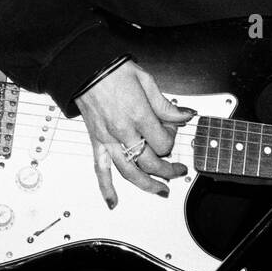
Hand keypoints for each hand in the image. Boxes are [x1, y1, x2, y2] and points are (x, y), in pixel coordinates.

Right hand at [74, 60, 195, 207]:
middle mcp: (123, 131)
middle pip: (151, 162)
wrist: (86, 69)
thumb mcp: (147, 82)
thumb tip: (185, 116)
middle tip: (178, 170)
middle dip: (168, 169)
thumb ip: (166, 105)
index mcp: (139, 115)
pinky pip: (101, 169)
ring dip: (148, 185)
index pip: (163, 143)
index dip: (172, 141)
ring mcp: (108, 139)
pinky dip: (106, 188)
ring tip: (161, 191)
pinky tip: (113, 201)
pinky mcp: (97, 141)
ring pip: (130, 172)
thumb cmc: (114, 71)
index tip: (172, 132)